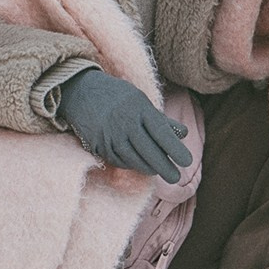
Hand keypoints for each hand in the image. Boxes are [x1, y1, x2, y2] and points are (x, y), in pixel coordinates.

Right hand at [56, 68, 192, 182]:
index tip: (187, 161)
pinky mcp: (97, 145)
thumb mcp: (140, 100)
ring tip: (157, 171)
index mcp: (139, 108)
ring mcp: (109, 135)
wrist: (81, 91)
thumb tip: (183, 134)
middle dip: (164, 167)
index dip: (175, 149)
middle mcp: (124, 122)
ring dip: (147, 168)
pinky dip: (130, 164)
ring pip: (133, 160)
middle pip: (148, 151)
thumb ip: (161, 120)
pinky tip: (137, 164)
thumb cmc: (117, 96)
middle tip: (176, 178)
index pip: (161, 132)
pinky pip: (118, 160)